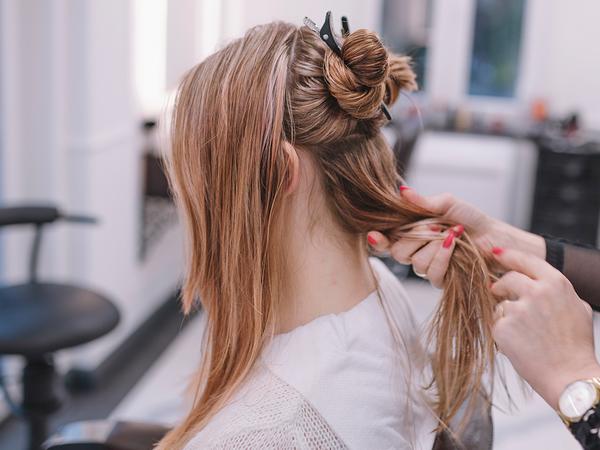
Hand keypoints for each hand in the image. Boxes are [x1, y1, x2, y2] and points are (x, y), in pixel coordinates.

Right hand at [367, 187, 544, 287]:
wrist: (495, 238)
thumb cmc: (472, 220)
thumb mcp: (447, 204)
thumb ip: (423, 201)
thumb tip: (402, 190)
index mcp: (411, 233)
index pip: (386, 241)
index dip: (378, 240)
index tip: (374, 234)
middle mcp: (416, 251)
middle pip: (398, 252)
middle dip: (416, 238)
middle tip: (434, 226)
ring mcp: (428, 267)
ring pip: (415, 263)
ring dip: (435, 246)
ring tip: (452, 233)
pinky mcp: (441, 280)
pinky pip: (432, 273)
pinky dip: (444, 256)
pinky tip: (455, 244)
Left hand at [491, 247, 599, 408]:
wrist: (569, 376)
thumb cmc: (575, 345)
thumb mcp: (577, 308)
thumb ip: (557, 290)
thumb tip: (540, 280)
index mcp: (556, 284)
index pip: (526, 260)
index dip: (508, 255)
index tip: (496, 252)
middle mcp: (536, 292)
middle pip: (508, 278)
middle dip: (501, 286)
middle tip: (498, 292)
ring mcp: (518, 309)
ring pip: (501, 303)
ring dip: (506, 314)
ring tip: (526, 333)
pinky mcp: (503, 327)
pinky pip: (496, 322)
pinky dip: (503, 331)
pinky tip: (519, 343)